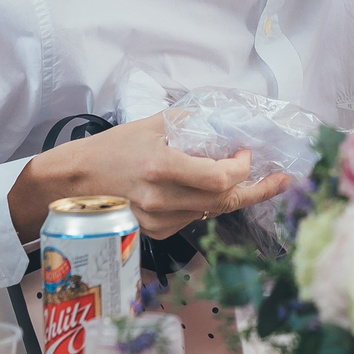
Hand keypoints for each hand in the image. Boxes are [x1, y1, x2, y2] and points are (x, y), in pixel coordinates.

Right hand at [7, 112, 294, 242]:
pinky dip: (207, 205)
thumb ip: (188, 123)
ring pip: (212, 213)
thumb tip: (225, 118)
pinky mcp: (155, 234)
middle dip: (258, 189)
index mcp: (161, 169)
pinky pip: (193, 220)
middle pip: (225, 202)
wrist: (71, 185)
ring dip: (233, 196)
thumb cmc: (108, 150)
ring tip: (253, 181)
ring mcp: (158, 222)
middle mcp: (162, 201)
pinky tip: (209, 192)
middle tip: (282, 179)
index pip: (220, 179)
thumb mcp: (149, 126)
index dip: (243, 168)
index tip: (246, 153)